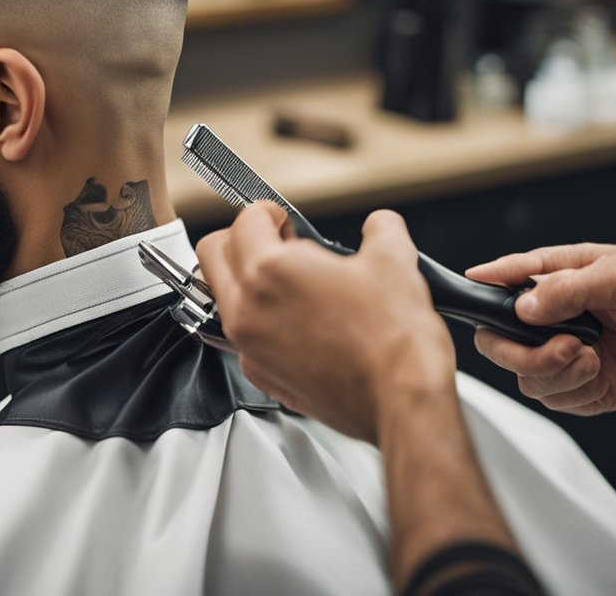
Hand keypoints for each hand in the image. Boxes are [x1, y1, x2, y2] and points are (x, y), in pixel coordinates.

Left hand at [195, 203, 454, 442]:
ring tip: (291, 282)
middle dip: (241, 239)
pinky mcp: (262, 374)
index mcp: (269, 271)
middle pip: (212, 253)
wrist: (402, 402)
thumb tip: (379, 226)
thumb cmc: (394, 341)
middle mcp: (247, 309)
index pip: (245, 219)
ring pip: (222, 296)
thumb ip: (380, 228)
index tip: (287, 221)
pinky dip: (260, 321)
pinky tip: (298, 321)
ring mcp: (249, 346)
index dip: (271, 212)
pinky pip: (243, 335)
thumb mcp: (394, 260)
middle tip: (276, 244)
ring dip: (245, 279)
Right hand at [465, 244, 615, 414]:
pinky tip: (599, 373)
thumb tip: (525, 307)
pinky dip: (574, 389)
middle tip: (560, 347)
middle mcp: (552, 317)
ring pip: (523, 374)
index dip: (486, 282)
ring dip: (556, 371)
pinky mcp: (577, 385)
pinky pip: (551, 397)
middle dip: (520, 352)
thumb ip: (569, 289)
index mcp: (558, 278)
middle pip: (498, 338)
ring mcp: (561, 353)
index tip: (472, 283)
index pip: (507, 278)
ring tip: (592, 358)